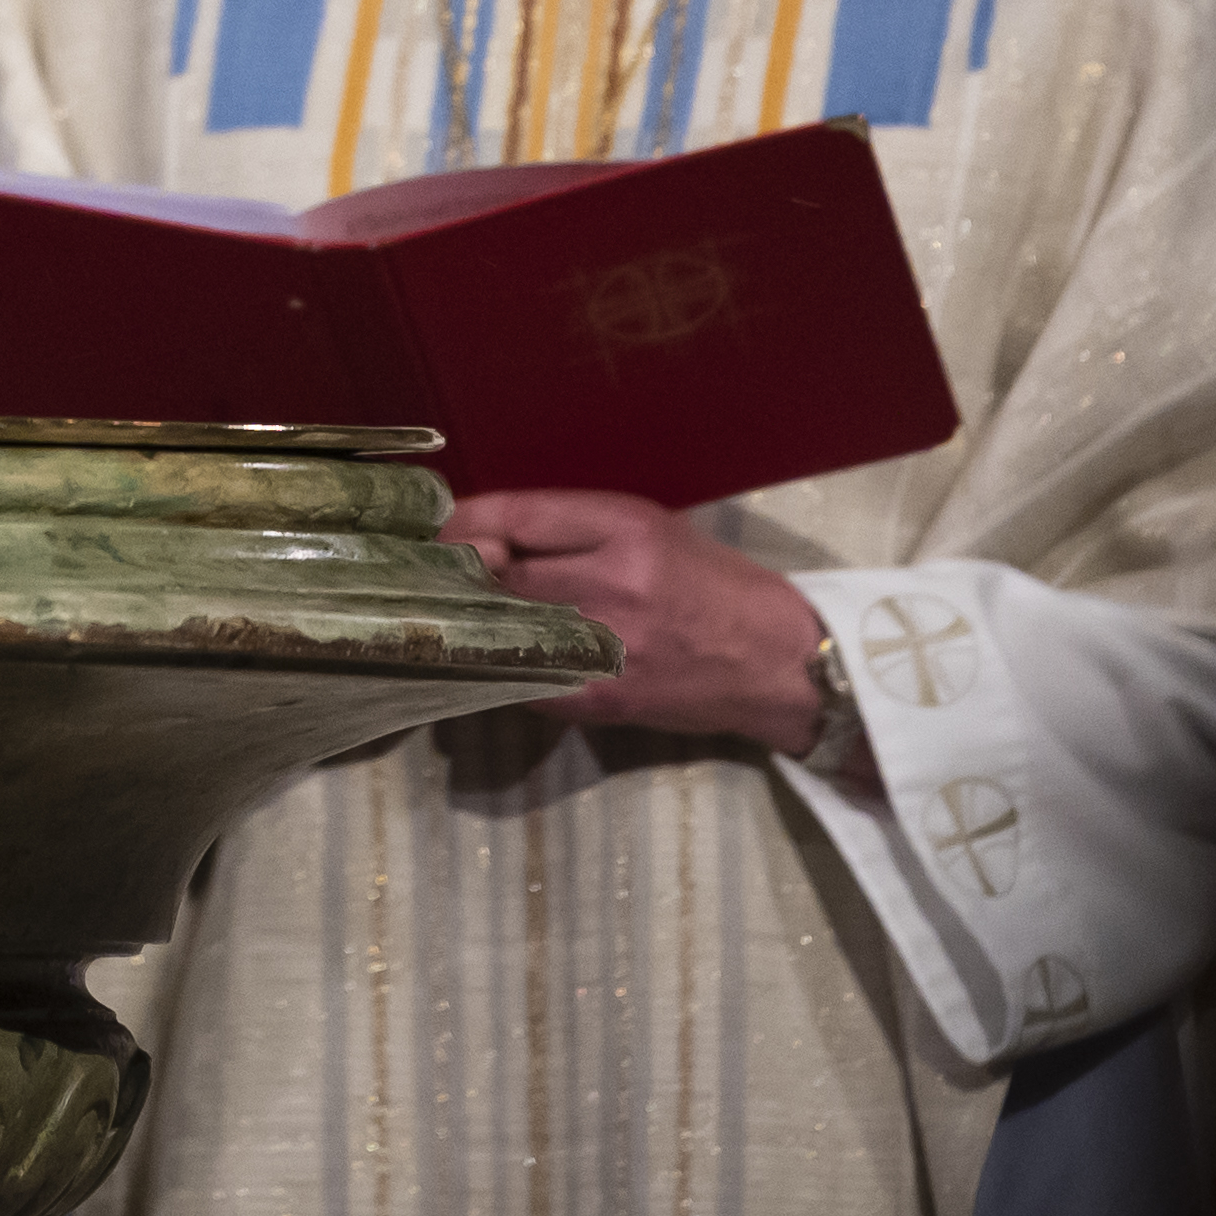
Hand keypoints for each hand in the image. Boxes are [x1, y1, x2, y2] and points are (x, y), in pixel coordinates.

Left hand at [441, 489, 830, 751]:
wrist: (778, 663)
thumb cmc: (715, 585)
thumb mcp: (655, 530)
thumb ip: (577, 530)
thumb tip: (489, 534)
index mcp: (628, 527)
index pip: (515, 516)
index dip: (463, 523)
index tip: (441, 529)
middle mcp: (615, 581)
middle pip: (499, 573)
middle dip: (461, 573)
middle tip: (437, 576)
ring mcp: (607, 645)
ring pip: (505, 627)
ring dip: (474, 622)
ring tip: (456, 616)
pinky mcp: (604, 698)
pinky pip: (524, 679)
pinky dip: (501, 666)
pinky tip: (492, 657)